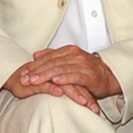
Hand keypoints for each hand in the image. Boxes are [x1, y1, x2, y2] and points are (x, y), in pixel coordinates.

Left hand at [5, 46, 120, 112]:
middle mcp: (75, 56)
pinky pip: (76, 77)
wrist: (109, 76)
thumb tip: (36, 54)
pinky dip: (65, 79)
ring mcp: (83, 65)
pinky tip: (56, 82)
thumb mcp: (69, 61)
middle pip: (52, 63)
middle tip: (25, 79)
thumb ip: (53, 56)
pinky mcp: (90, 76)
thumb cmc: (88, 70)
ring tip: (35, 81)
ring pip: (61, 70)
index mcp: (69, 51)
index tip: (23, 73)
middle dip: (37, 72)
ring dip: (46, 75)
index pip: (48, 57)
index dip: (34, 65)